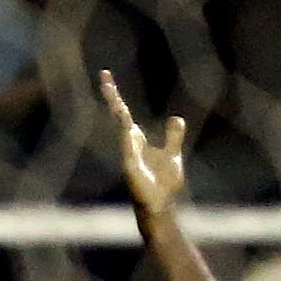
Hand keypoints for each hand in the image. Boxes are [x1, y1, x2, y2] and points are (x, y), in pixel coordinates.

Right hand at [100, 70, 187, 214]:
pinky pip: (126, 146)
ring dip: (118, 110)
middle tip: (104, 75)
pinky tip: (123, 120)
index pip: (123, 113)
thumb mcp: (172, 154)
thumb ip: (173, 137)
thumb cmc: (163, 184)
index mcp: (136, 139)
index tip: (106, 76)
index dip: (115, 96)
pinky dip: (125, 134)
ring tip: (112, 91)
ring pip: (121, 126)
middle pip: (118, 114)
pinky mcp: (129, 166)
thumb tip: (177, 118)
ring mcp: (127, 153)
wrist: (160, 205)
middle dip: (111, 95)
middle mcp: (128, 143)